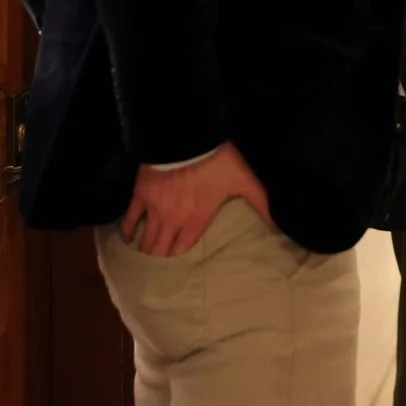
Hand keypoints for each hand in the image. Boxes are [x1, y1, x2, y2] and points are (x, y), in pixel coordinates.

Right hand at [121, 141, 269, 257]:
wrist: (187, 138)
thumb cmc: (217, 161)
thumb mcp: (244, 181)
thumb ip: (260, 203)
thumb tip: (279, 224)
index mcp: (197, 220)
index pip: (183, 249)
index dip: (179, 258)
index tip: (176, 266)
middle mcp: (173, 220)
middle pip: (162, 249)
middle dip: (160, 259)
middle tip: (157, 266)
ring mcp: (154, 209)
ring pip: (147, 238)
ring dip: (145, 248)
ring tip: (143, 256)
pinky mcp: (140, 195)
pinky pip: (130, 218)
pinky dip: (128, 230)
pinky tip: (126, 237)